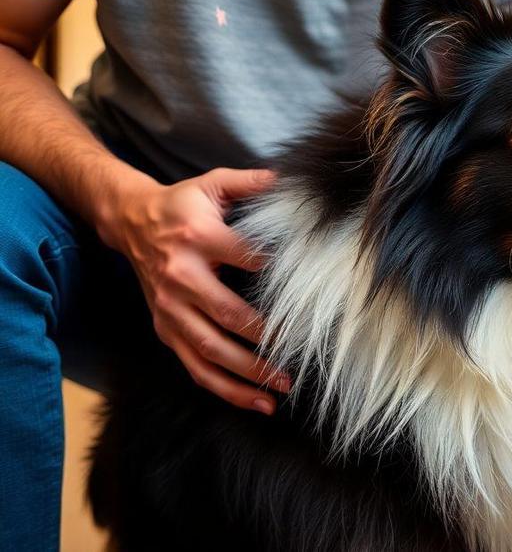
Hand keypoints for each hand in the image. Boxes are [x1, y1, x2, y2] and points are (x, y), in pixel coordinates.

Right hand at [98, 167, 289, 413]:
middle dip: (265, 338)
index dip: (279, 275)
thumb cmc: (182, 204)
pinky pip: (195, 367)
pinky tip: (257, 401)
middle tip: (301, 353)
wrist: (129, 222)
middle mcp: (181, 277)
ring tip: (282, 385)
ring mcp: (170, 309)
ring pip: (209, 350)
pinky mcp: (165, 329)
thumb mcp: (212, 183)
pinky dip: (224, 389)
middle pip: (227, 315)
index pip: (246, 259)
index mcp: (197, 239)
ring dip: (247, 373)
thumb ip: (252, 181)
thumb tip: (293, 179)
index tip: (313, 294)